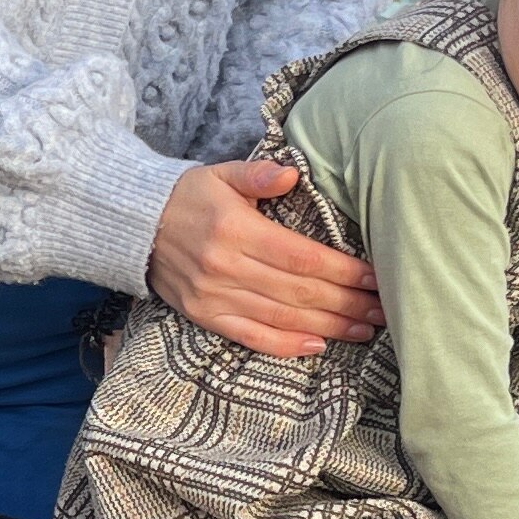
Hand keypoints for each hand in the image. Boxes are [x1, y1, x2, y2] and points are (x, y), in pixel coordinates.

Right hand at [147, 159, 381, 360]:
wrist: (133, 225)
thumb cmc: (187, 196)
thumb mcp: (220, 173)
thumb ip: (257, 174)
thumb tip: (291, 175)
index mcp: (235, 229)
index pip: (302, 257)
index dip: (343, 271)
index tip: (376, 277)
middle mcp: (225, 267)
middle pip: (299, 292)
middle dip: (347, 302)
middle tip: (384, 308)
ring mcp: (214, 296)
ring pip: (282, 318)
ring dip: (329, 327)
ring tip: (365, 329)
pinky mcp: (204, 316)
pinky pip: (251, 337)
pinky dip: (286, 345)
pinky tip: (318, 345)